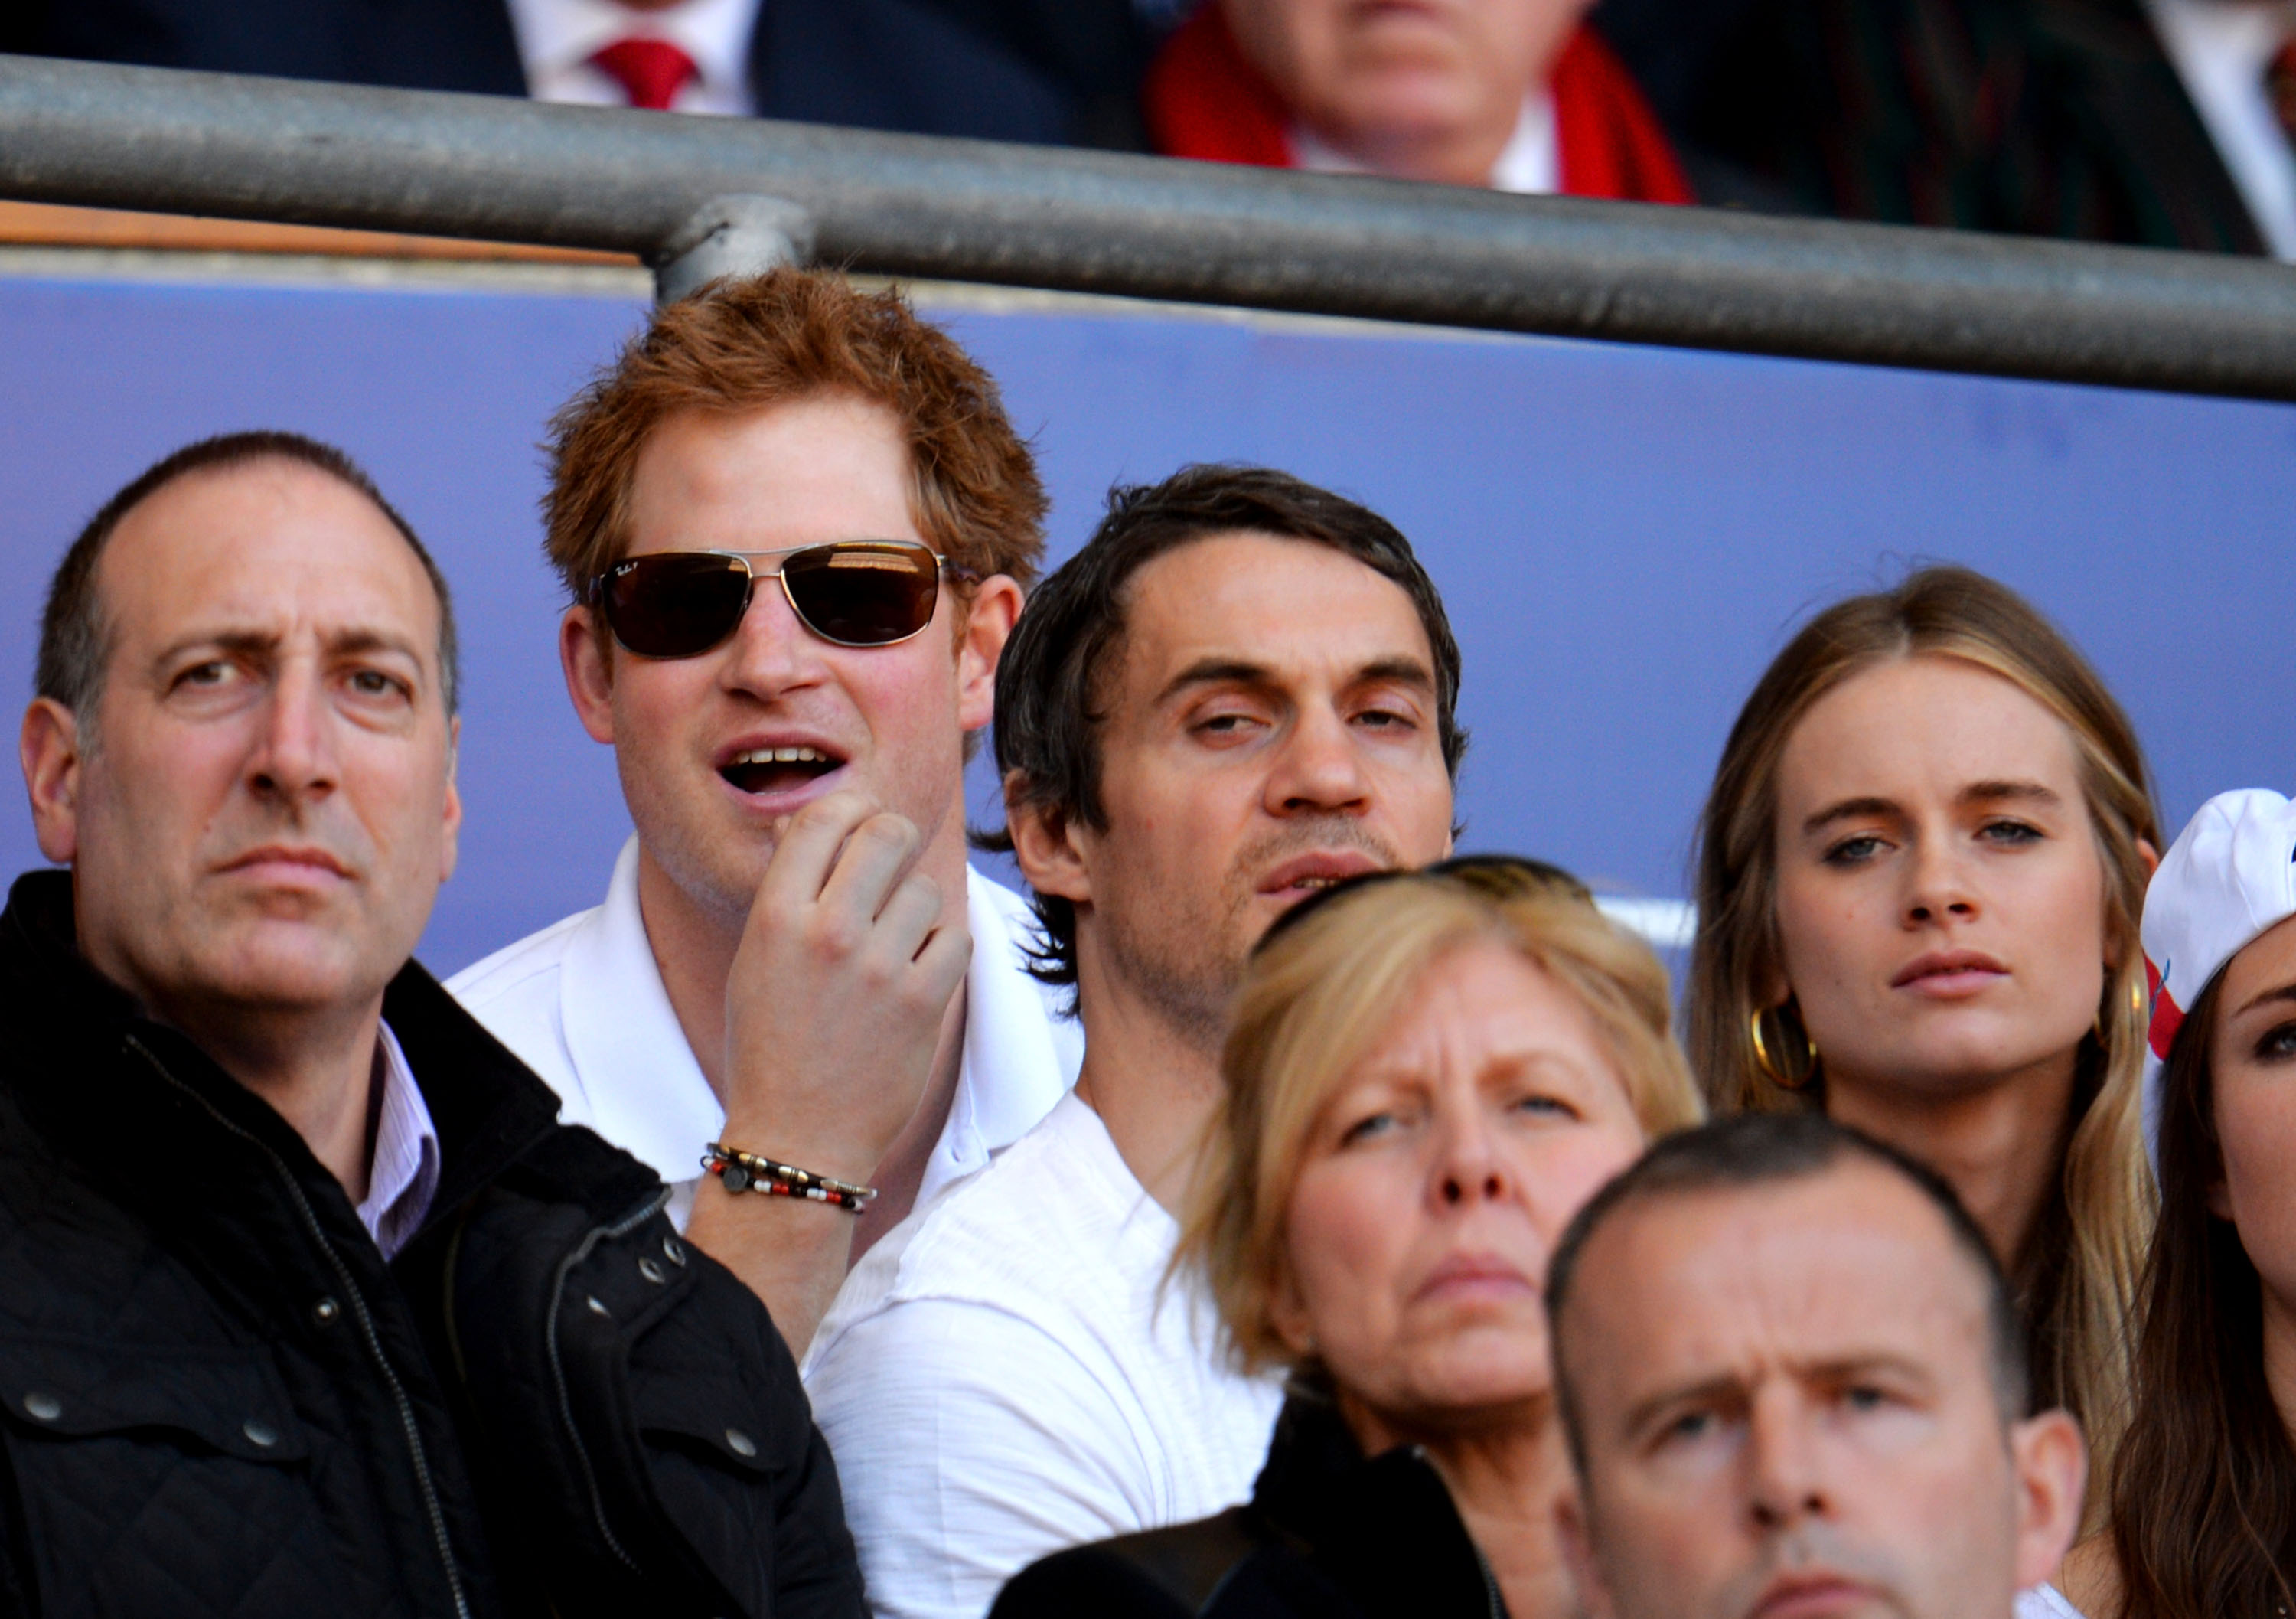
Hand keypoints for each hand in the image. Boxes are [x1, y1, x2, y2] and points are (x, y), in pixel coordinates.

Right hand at [719, 790, 971, 1186]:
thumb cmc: (770, 1046)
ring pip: (927, 888)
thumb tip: (813, 821)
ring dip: (918, 909)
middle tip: (893, 867)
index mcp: (775, 917)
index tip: (863, 820)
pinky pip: (956, 937)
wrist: (797, 1138)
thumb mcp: (756, 961)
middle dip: (896, 841)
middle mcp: (827, 932)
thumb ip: (788, 891)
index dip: (853, 807)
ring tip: (896, 942)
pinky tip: (920, 969)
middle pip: (887, 834)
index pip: (824, 817)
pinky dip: (944, 948)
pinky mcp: (923, 1001)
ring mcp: (879, 967)